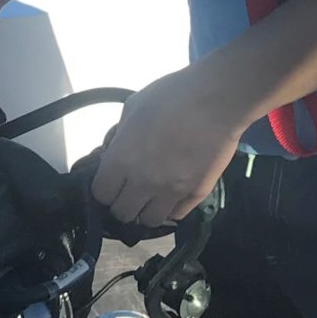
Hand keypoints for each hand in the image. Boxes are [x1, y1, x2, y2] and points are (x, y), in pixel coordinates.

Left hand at [89, 59, 251, 227]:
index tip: (112, 180)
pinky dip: (171, 208)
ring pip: (149, 221)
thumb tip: (112, 151)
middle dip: (122, 202)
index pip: (101, 194)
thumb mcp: (132, 107)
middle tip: (130, 189)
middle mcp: (143, 182)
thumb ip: (118, 134)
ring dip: (146, 210)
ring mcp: (171, 192)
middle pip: (122, 213)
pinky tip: (173, 193)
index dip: (104, 188)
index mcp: (122, 159)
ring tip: (152, 195)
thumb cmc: (171, 96)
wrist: (215, 100)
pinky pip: (176, 215)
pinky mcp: (196, 194)